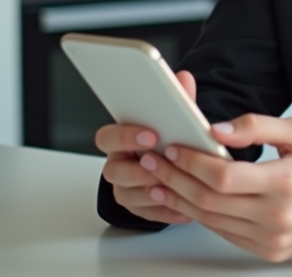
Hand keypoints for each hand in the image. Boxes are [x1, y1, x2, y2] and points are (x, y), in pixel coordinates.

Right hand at [95, 70, 197, 225]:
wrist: (171, 166)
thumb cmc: (168, 138)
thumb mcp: (174, 117)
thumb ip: (178, 100)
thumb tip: (184, 78)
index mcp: (121, 140)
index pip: (107, 136)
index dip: (125, 136)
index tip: (151, 134)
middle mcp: (118, 164)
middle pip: (112, 171)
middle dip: (135, 169)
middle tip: (158, 165)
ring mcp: (126, 188)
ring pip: (127, 194)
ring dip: (150, 191)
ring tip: (171, 186)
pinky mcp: (138, 209)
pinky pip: (145, 214)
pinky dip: (164, 210)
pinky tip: (182, 205)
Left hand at [138, 114, 291, 261]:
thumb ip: (256, 125)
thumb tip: (217, 129)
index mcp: (285, 181)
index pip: (224, 176)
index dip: (192, 162)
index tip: (173, 148)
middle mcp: (276, 214)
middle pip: (210, 199)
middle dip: (175, 178)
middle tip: (154, 162)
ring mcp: (271, 238)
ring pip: (210, 219)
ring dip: (180, 199)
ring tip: (161, 180)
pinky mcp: (267, 251)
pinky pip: (223, 233)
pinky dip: (200, 215)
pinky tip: (187, 199)